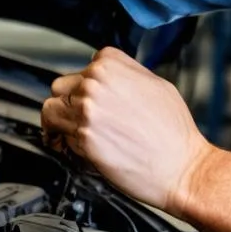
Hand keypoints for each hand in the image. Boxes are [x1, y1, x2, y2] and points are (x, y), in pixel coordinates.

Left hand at [41, 46, 211, 214]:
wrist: (180, 165)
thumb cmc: (174, 131)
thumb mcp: (157, 84)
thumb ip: (125, 73)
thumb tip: (110, 74)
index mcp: (111, 65)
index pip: (81, 68)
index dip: (86, 85)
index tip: (90, 98)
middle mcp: (94, 84)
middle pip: (60, 88)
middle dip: (69, 103)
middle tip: (80, 118)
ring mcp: (86, 110)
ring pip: (50, 110)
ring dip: (58, 122)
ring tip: (67, 133)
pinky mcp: (82, 138)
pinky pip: (58, 137)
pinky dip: (63, 143)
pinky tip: (75, 148)